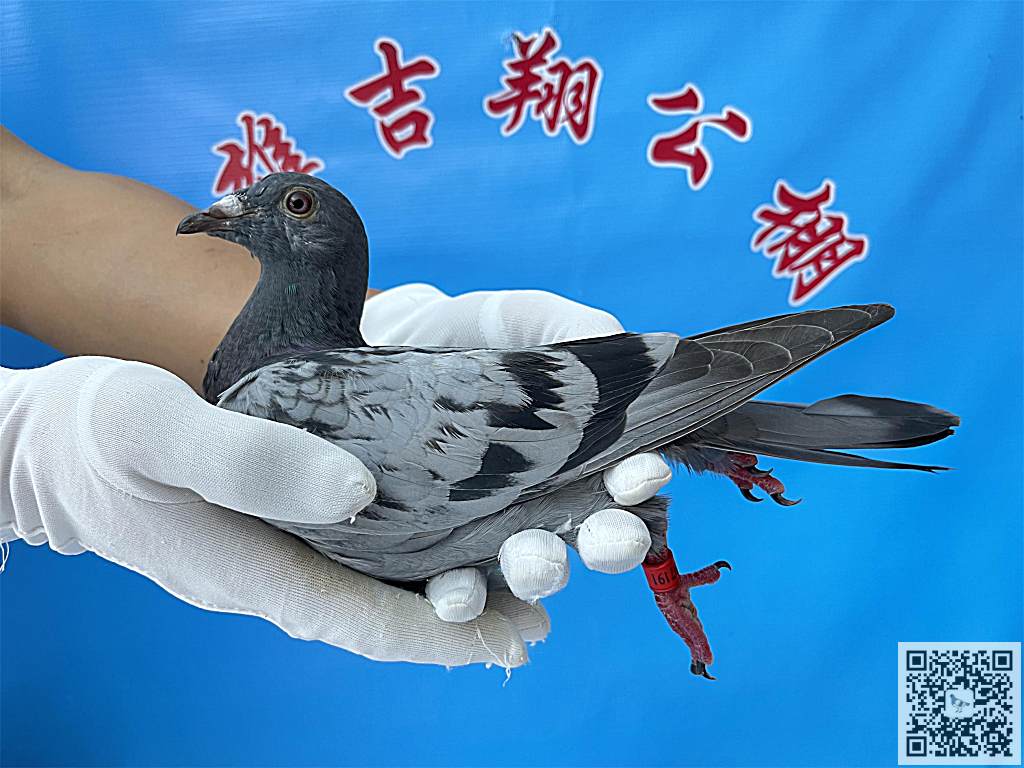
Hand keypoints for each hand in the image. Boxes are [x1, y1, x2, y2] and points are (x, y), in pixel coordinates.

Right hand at [0, 357, 544, 667]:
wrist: (40, 446)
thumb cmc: (94, 432)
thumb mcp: (161, 428)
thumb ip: (251, 460)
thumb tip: (357, 490)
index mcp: (245, 568)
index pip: (360, 621)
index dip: (439, 635)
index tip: (508, 637)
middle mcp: (262, 578)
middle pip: (373, 618)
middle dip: (453, 625)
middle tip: (533, 617)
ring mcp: (259, 561)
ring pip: (361, 592)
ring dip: (431, 597)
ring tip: (503, 587)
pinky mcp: (257, 535)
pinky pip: (338, 561)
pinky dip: (393, 562)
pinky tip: (428, 542)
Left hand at [362, 284, 671, 617]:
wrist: (369, 355)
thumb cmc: (457, 341)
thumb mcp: (511, 319)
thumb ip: (564, 326)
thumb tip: (625, 339)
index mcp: (576, 452)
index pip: (622, 476)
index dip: (639, 481)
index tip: (643, 472)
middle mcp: (544, 503)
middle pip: (590, 536)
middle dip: (609, 542)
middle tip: (610, 536)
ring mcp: (490, 535)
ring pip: (529, 571)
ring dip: (540, 573)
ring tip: (532, 562)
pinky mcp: (433, 560)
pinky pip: (456, 593)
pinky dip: (462, 602)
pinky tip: (456, 596)